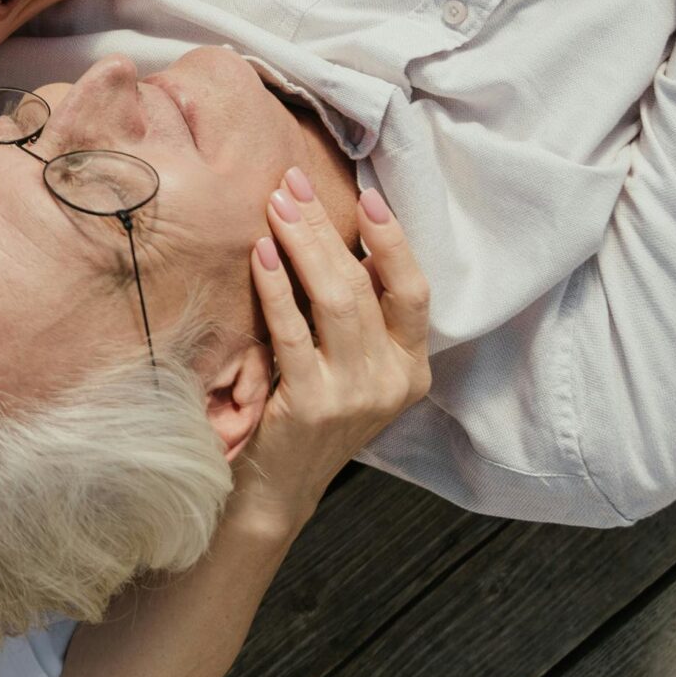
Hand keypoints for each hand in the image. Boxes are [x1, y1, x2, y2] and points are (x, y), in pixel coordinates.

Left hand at [238, 172, 430, 541]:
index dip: (393, 240)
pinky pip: (293, 332)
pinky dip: (276, 287)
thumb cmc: (306, 414)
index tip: (367, 194)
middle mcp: (393, 381)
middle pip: (367, 285)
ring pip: (337, 300)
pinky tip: (260, 254)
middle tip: (293, 183)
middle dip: (328, 227)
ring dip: (304, 245)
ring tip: (276, 205)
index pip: (415, 292)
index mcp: (411, 369)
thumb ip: (355, 314)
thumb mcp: (348, 367)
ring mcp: (356, 395)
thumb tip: (336, 235)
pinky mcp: (313, 405)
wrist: (275, 492)